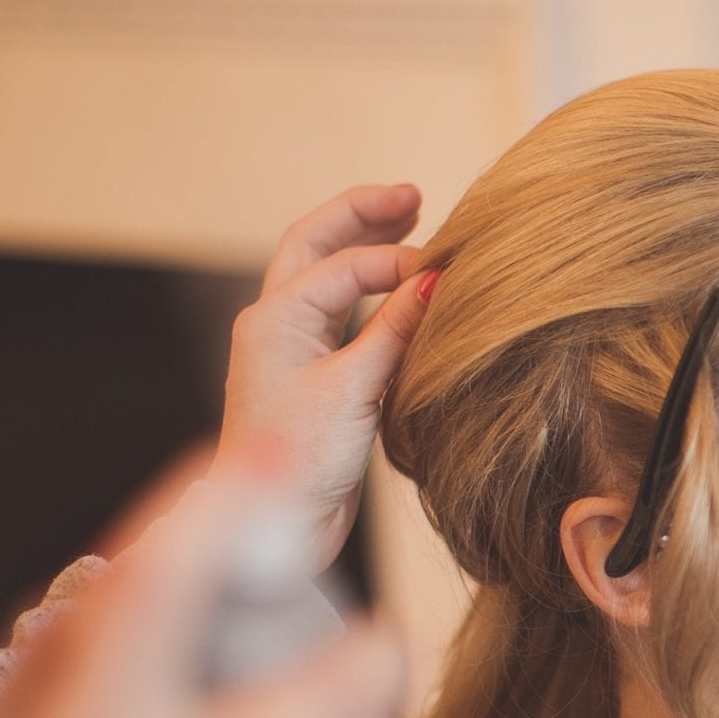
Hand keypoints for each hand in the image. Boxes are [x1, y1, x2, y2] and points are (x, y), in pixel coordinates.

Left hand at [214, 183, 438, 574]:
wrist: (273, 522)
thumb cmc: (300, 460)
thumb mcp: (354, 391)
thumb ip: (394, 333)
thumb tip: (436, 282)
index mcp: (275, 318)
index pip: (343, 266)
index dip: (395, 261)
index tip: (444, 272)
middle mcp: (277, 323)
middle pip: (316, 244)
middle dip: (362, 216)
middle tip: (412, 195)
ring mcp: (294, 348)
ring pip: (327, 276)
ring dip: (365, 248)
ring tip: (410, 223)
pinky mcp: (314, 376)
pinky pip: (342, 314)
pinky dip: (372, 292)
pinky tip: (403, 290)